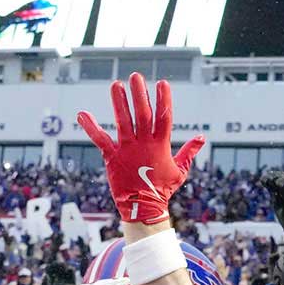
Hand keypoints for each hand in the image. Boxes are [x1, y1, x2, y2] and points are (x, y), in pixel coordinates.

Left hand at [75, 72, 204, 225]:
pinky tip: (81, 114)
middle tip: (136, 76)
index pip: (164, 117)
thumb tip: (201, 138)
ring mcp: (127, 149)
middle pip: (143, 114)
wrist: (143, 208)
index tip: (162, 83)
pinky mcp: (112, 157)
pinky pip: (100, 139)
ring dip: (119, 102)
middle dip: (139, 94)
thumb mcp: (180, 171)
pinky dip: (90, 126)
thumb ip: (189, 152)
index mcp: (161, 145)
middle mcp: (144, 144)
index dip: (163, 99)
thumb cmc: (162, 190)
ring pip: (123, 121)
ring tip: (116, 85)